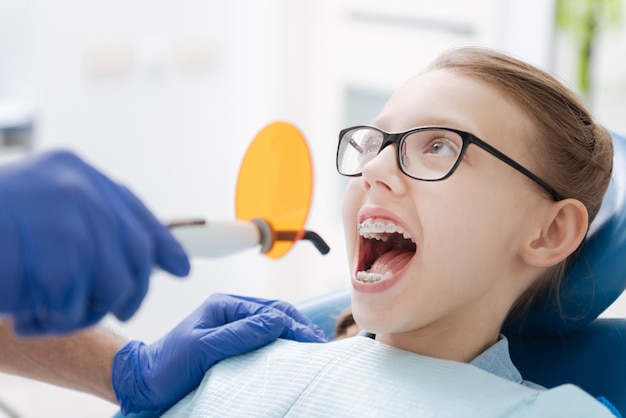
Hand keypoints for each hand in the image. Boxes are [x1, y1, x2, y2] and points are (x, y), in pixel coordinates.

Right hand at [0, 150, 189, 333]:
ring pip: (112, 287)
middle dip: (132, 291)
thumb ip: (85, 219)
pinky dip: (52, 321)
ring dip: (83, 310)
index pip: (138, 211)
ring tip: (47, 308)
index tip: (182, 266)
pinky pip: (76, 308)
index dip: (164, 243)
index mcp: (76, 172)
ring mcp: (72, 223)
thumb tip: (139, 257)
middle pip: (136, 255)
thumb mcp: (37, 205)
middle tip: (122, 309)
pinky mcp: (59, 259)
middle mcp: (82, 191)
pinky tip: (25, 312)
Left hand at [112, 293, 327, 413]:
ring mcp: (233, 331)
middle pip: (276, 315)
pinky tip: (292, 357)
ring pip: (273, 328)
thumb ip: (238, 333)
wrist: (144, 383)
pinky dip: (281, 348)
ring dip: (293, 337)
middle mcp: (232, 315)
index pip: (269, 310)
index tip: (311, 340)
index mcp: (225, 306)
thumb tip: (276, 323)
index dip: (293, 324)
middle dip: (300, 327)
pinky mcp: (233, 348)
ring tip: (313, 350)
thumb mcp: (201, 347)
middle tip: (319, 345)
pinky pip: (263, 344)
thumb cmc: (167, 363)